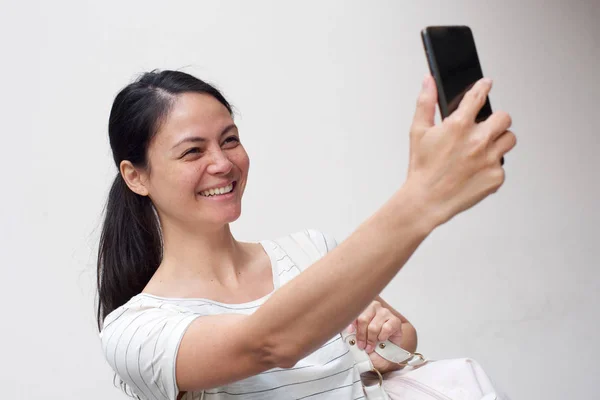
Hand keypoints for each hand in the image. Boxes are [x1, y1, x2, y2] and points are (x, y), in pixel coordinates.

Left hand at [347, 300, 402, 371]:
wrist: (387, 353)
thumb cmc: (372, 344)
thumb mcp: (359, 340)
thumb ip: (353, 336)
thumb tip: (348, 335)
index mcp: (362, 309)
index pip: (354, 312)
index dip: (351, 322)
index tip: (350, 331)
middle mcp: (374, 308)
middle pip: (363, 319)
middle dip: (361, 335)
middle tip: (362, 345)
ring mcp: (385, 313)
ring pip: (373, 326)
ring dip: (371, 339)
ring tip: (371, 346)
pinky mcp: (395, 320)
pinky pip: (386, 328)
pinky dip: (382, 337)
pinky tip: (382, 339)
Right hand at [406, 75, 516, 226]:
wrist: (427, 200)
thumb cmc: (422, 168)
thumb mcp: (418, 132)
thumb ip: (426, 102)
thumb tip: (429, 81)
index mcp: (458, 125)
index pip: (478, 96)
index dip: (483, 87)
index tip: (486, 84)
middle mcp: (478, 140)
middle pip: (504, 117)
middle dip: (495, 120)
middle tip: (485, 128)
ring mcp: (489, 159)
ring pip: (509, 139)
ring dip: (498, 141)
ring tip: (482, 149)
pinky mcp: (496, 176)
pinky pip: (502, 165)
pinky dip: (491, 166)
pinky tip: (475, 170)